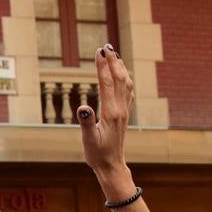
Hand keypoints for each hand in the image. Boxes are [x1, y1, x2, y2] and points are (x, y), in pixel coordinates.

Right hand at [78, 46, 135, 188]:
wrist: (112, 166)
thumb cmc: (98, 155)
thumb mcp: (89, 140)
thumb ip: (86, 123)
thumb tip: (83, 107)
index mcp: (111, 112)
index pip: (107, 83)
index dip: (103, 66)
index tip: (99, 51)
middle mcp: (120, 109)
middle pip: (119, 79)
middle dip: (112, 61)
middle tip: (106, 46)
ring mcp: (124, 111)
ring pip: (125, 83)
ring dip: (120, 67)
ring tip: (114, 53)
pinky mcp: (123, 114)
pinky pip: (128, 91)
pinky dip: (125, 78)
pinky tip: (123, 74)